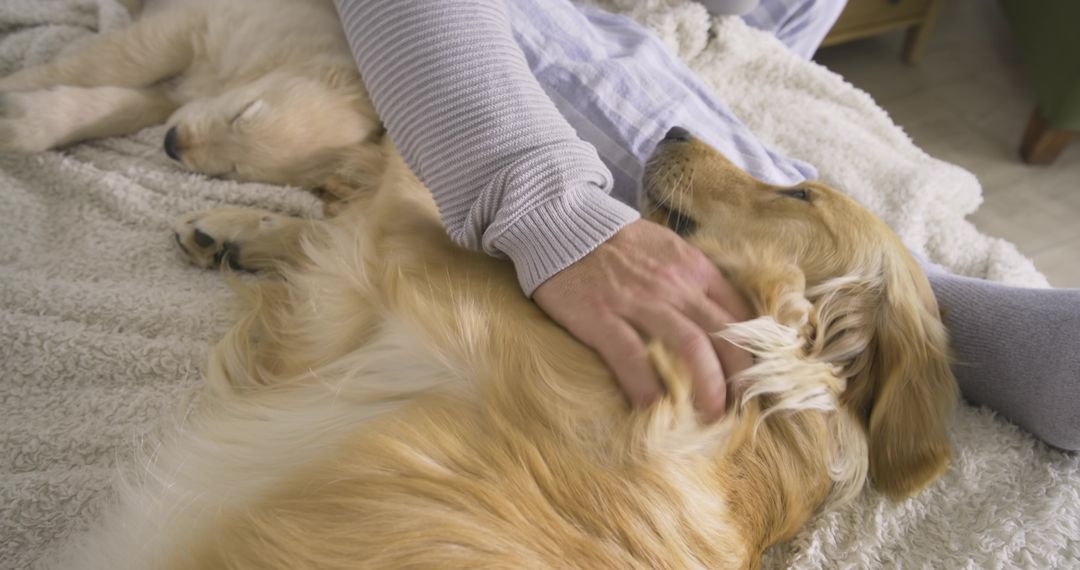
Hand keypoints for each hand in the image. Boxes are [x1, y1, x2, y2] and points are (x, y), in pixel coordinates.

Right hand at [533, 219, 752, 420]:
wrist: (560, 223)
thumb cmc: (615, 241)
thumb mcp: (667, 248)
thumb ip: (692, 278)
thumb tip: (716, 317)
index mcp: (695, 268)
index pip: (740, 314)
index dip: (751, 352)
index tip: (749, 379)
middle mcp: (675, 285)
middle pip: (725, 335)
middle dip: (739, 378)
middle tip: (737, 407)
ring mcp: (640, 301)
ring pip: (692, 348)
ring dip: (707, 388)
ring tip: (709, 417)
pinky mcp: (602, 317)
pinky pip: (633, 359)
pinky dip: (647, 390)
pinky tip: (653, 411)